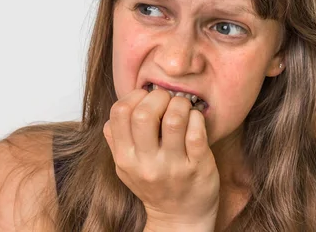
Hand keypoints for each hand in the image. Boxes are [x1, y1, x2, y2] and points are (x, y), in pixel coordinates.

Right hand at [103, 88, 219, 227]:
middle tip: (166, 100)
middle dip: (158, 96)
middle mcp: (146, 163)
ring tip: (182, 108)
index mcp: (125, 158)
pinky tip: (195, 119)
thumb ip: (118, 138)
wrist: (180, 218)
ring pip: (174, 119)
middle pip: (144, 113)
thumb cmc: (154, 184)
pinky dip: (197, 117)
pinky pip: (197, 131)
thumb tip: (125, 103)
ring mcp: (173, 166)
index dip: (134, 96)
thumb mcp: (126, 166)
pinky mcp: (198, 166)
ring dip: (180, 104)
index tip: (146, 98)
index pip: (119, 113)